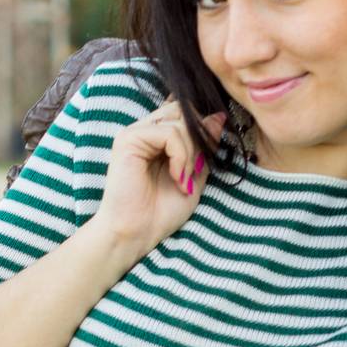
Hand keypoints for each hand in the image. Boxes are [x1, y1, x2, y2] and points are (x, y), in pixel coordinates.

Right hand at [93, 95, 227, 260]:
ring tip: (183, 181)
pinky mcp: (128, 140)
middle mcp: (144, 131)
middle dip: (198, 140)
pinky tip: (176, 178)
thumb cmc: (161, 212)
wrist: (137, 234)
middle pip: (184, 113)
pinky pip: (168, 133)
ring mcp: (135, 133)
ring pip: (179, 123)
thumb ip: (204, 147)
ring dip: (190, 154)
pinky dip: (180, 156)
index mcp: (157, 138)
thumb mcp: (194, 176)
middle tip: (195, 171)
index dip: (202, 130)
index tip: (205, 159)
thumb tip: (218, 116)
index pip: (185, 114)